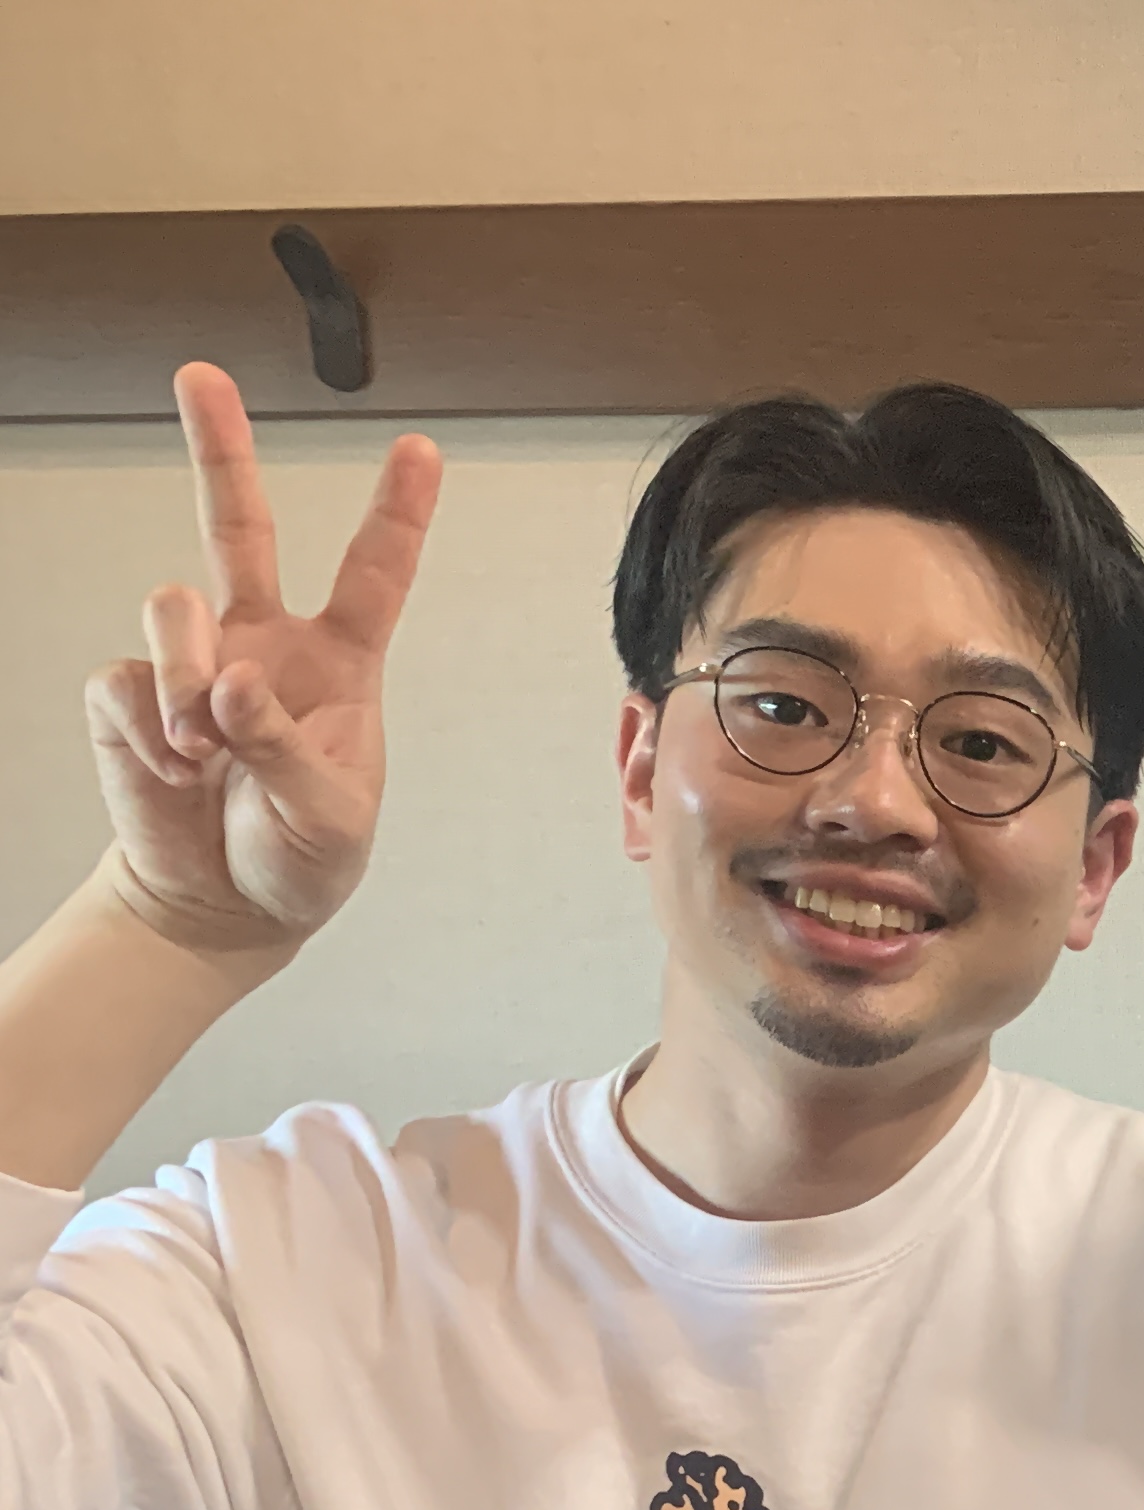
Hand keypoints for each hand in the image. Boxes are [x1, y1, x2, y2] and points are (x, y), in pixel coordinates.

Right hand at [84, 364, 439, 961]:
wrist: (223, 905)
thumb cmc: (301, 858)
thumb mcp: (330, 818)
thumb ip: (288, 747)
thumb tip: (232, 682)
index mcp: (340, 664)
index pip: (373, 575)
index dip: (397, 512)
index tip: (421, 449)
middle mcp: (262, 643)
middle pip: (237, 525)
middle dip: (218, 447)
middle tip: (201, 375)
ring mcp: (192, 661)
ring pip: (172, 606)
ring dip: (188, 677)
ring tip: (209, 748)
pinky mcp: (131, 694)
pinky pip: (126, 679)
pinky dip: (152, 732)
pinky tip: (176, 770)